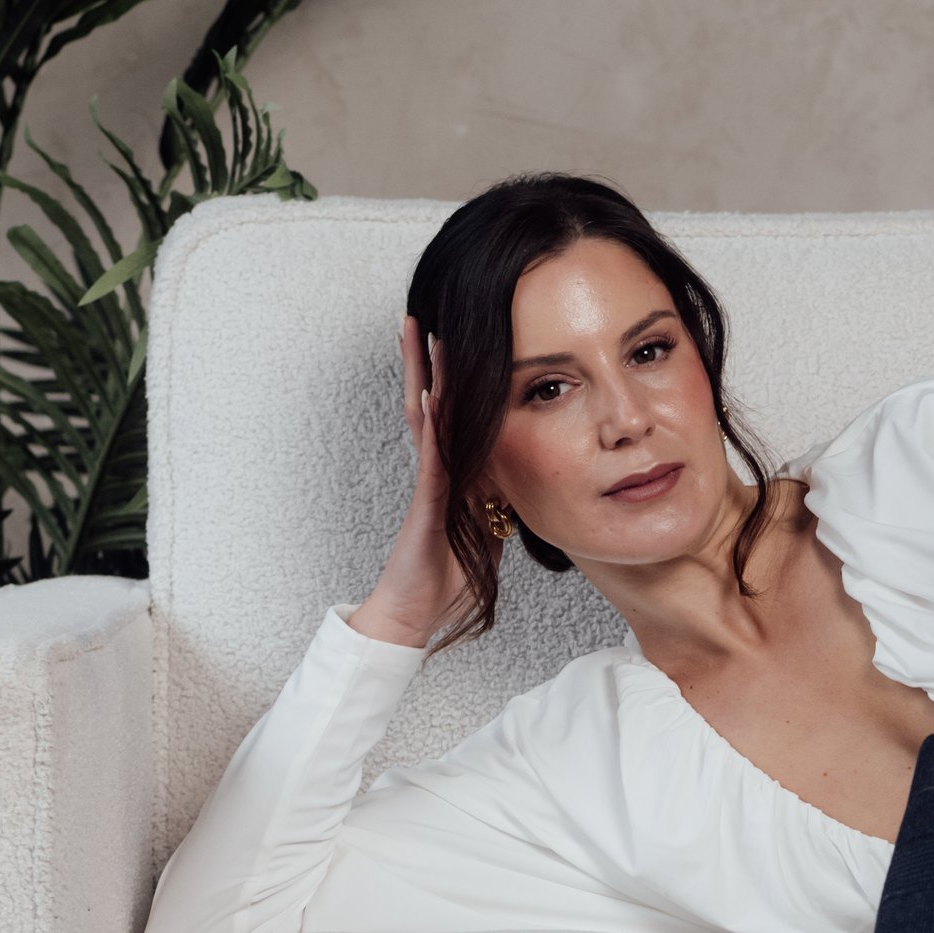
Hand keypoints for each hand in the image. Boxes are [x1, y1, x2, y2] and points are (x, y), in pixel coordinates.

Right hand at [348, 319, 470, 647]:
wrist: (415, 616)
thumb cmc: (447, 582)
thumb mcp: (488, 535)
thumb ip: (499, 507)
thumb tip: (519, 489)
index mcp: (452, 477)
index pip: (453, 417)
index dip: (453, 380)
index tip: (457, 342)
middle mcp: (437, 472)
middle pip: (430, 404)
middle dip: (428, 361)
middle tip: (425, 316)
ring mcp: (428, 484)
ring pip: (425, 419)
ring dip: (424, 376)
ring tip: (420, 334)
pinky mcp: (425, 504)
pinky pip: (431, 458)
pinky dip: (433, 426)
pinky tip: (430, 395)